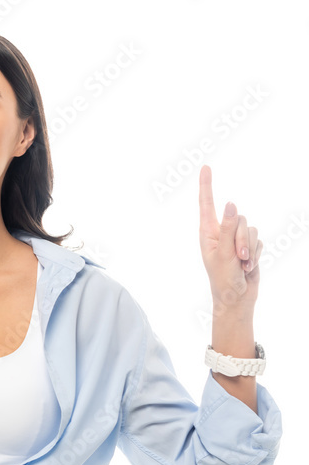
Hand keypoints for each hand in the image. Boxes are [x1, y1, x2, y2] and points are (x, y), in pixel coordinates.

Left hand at [198, 165, 261, 309]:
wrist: (237, 298)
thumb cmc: (223, 279)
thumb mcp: (224, 255)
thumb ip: (227, 229)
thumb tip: (229, 204)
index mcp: (207, 233)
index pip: (206, 204)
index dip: (206, 185)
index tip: (205, 167)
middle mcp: (220, 233)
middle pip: (237, 218)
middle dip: (241, 239)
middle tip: (237, 258)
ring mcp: (235, 239)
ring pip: (249, 228)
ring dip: (249, 249)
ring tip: (242, 264)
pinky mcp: (248, 246)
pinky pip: (258, 240)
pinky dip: (256, 254)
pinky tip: (248, 266)